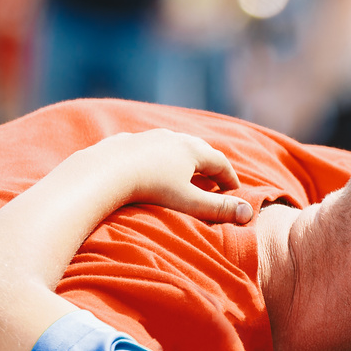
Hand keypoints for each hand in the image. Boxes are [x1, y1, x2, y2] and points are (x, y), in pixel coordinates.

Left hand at [71, 129, 252, 224]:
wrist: (101, 173)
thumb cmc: (149, 189)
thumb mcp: (188, 202)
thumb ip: (218, 209)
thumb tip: (249, 214)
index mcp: (192, 150)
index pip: (221, 162)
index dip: (231, 178)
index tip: (235, 192)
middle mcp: (172, 138)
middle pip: (199, 150)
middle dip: (209, 166)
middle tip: (214, 182)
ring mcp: (147, 137)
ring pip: (172, 146)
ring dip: (182, 159)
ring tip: (183, 174)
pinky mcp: (124, 142)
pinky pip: (146, 148)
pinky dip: (155, 158)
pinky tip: (148, 168)